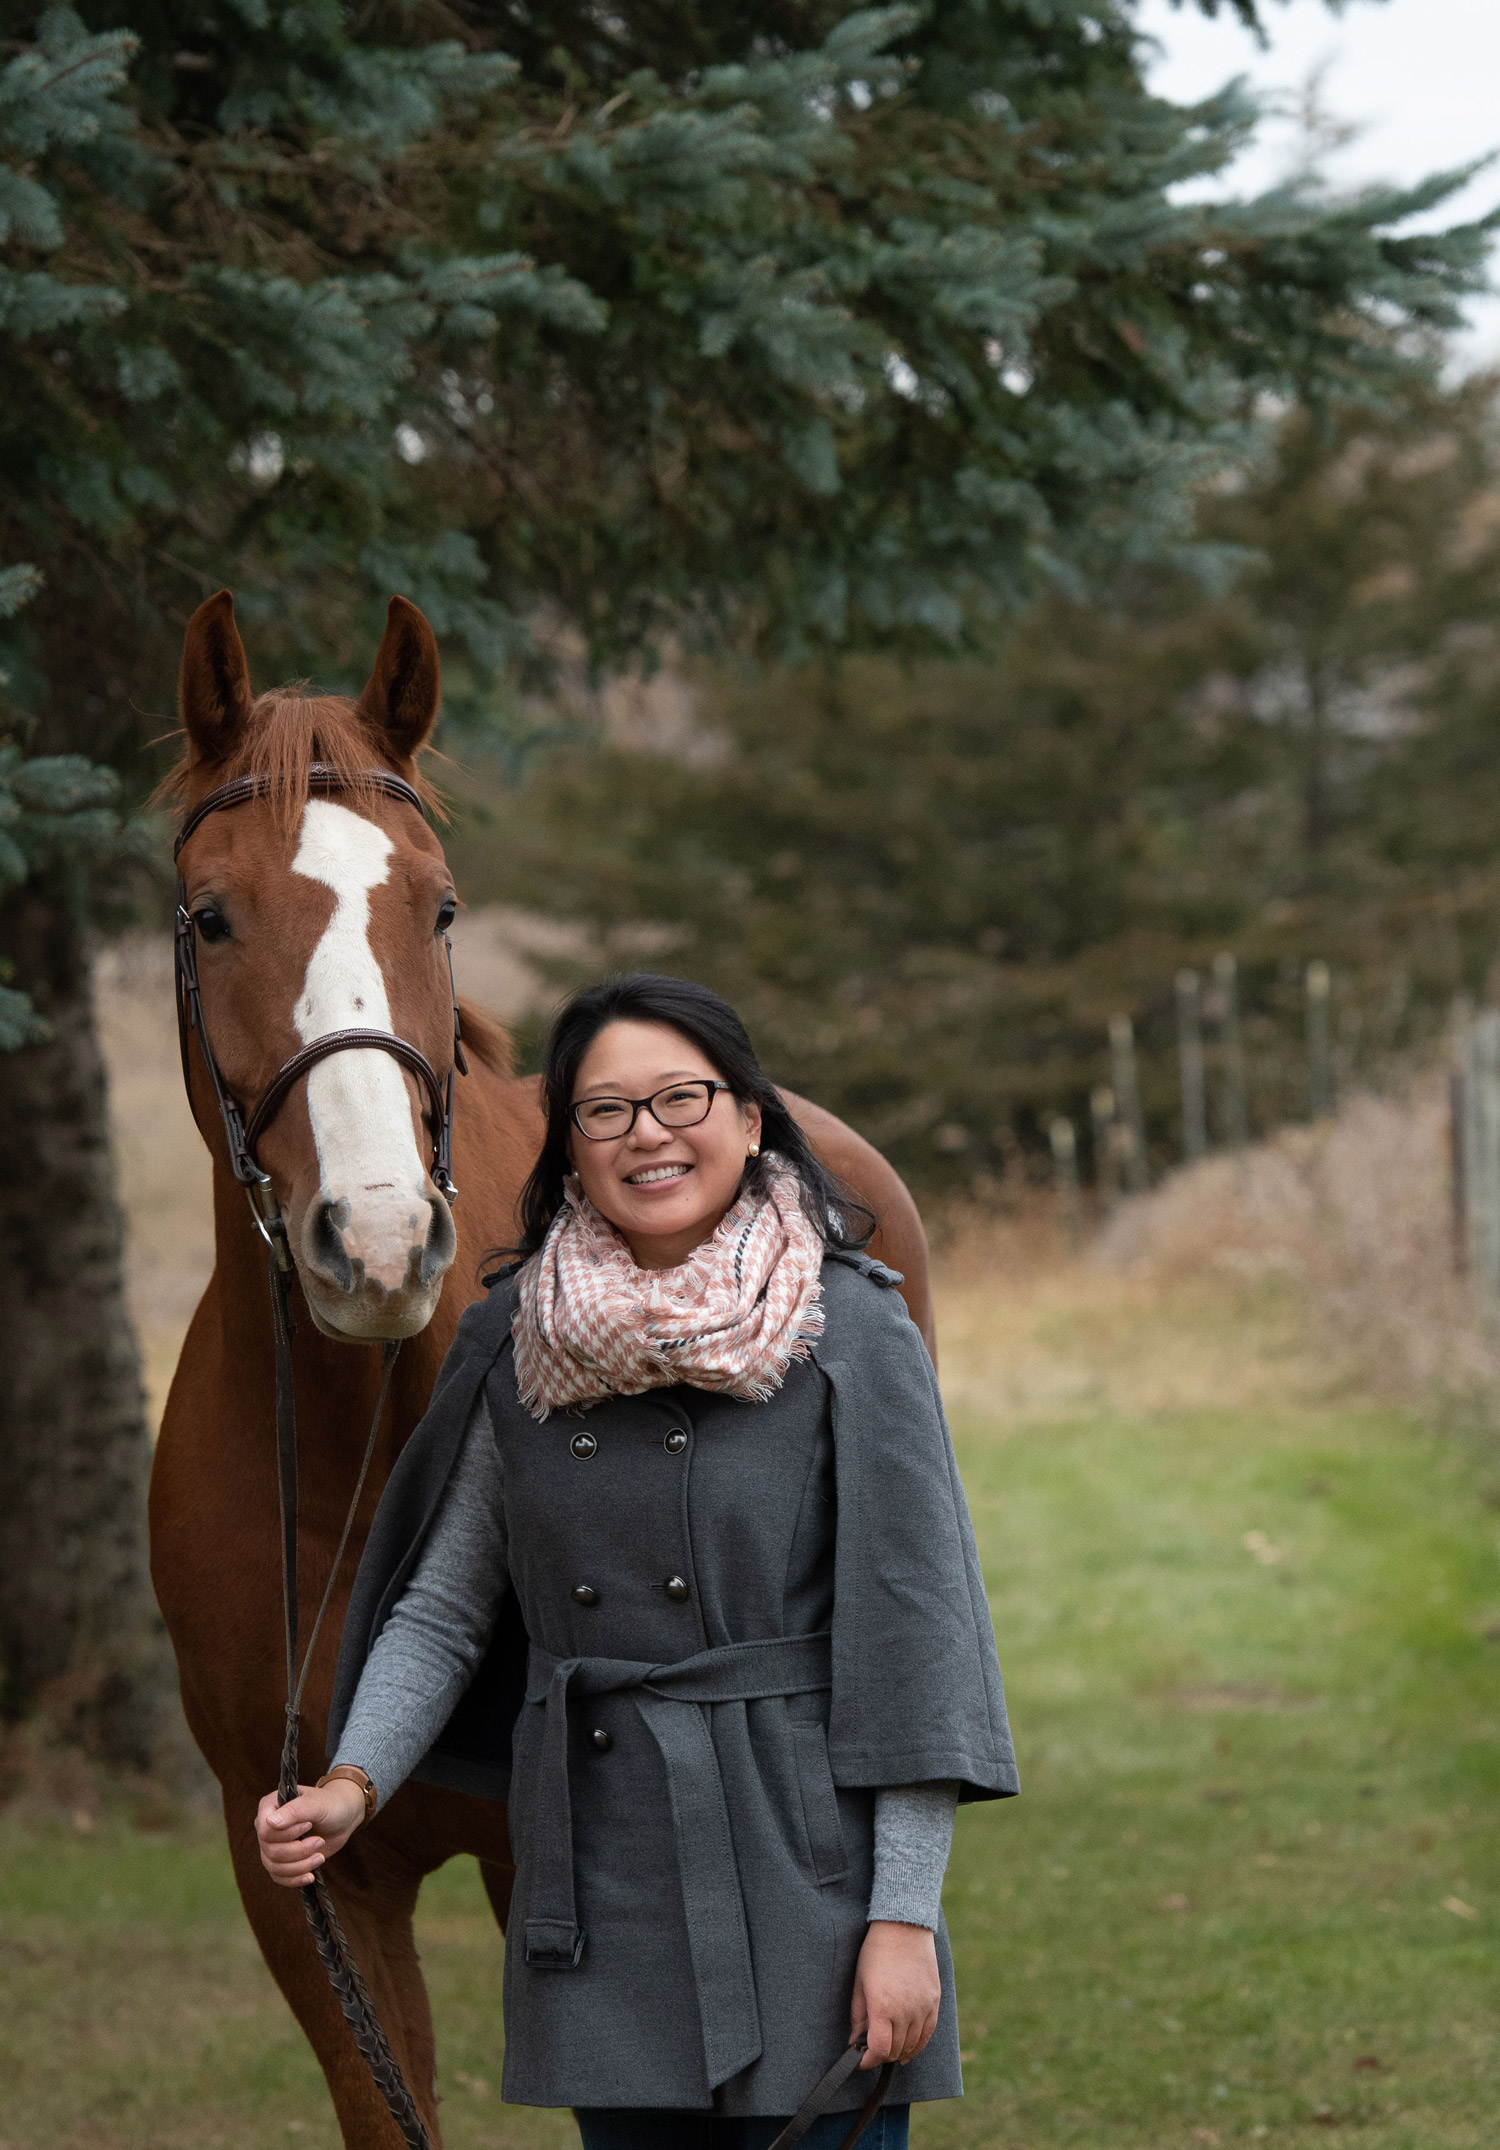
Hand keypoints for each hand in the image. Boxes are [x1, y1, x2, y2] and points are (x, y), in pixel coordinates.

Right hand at [255, 1779, 366, 1888]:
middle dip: (299, 1851)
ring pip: (274, 1867)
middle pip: (271, 1851)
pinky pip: (279, 1877)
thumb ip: (294, 1810)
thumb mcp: (316, 1804)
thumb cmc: (330, 1805)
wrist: (342, 1818)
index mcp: (269, 1806)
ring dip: (300, 1866)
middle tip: (320, 1842)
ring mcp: (272, 1845)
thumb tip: (270, 1822)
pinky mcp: (281, 1860)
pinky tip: (310, 1876)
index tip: (309, 1825)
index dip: (287, 1834)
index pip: (265, 1830)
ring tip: (320, 1857)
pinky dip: (295, 1879)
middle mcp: (266, 1827)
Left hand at [850, 1920, 941, 2069]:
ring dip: (899, 2051)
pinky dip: (918, 2044)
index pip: (879, 2050)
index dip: (868, 2061)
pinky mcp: (934, 2001)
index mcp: (883, 2007)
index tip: (859, 2061)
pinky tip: (909, 2048)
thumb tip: (854, 2043)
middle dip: (881, 2055)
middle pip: (896, 2050)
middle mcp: (906, 2011)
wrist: (904, 1926)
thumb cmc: (876, 1952)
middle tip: (871, 2051)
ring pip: (913, 2045)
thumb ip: (858, 2016)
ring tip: (888, 2048)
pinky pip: (928, 2033)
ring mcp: (923, 2007)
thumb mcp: (859, 1983)